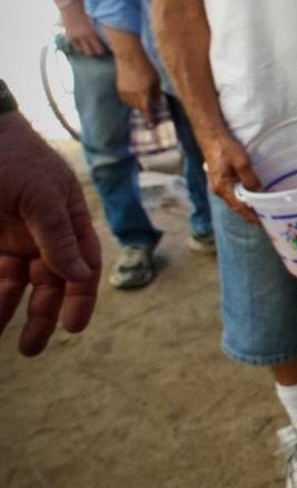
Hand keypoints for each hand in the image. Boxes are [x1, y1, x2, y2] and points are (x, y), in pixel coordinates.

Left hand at [0, 112, 100, 355]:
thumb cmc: (12, 157)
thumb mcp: (40, 195)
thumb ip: (57, 237)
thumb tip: (80, 276)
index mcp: (67, 222)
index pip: (80, 268)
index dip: (79, 298)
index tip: (72, 328)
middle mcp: (41, 236)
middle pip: (46, 284)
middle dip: (40, 317)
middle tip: (31, 349)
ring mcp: (9, 239)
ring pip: (10, 285)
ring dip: (3, 310)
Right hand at [59, 2, 107, 56]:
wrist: (69, 3)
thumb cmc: (85, 7)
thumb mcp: (96, 17)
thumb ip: (101, 26)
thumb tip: (110, 32)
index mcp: (93, 32)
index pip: (100, 49)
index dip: (105, 50)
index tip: (109, 50)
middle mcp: (84, 37)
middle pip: (92, 52)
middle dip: (97, 52)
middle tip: (101, 51)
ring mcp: (76, 37)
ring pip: (83, 51)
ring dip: (88, 50)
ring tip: (92, 48)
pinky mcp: (69, 36)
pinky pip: (75, 47)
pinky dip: (79, 47)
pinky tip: (83, 46)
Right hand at [114, 49, 161, 122]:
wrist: (130, 58)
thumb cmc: (146, 68)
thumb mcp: (157, 80)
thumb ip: (157, 93)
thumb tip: (157, 103)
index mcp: (144, 94)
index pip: (147, 111)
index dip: (150, 119)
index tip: (153, 125)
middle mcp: (133, 95)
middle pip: (139, 108)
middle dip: (145, 108)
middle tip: (151, 104)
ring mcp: (124, 92)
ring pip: (131, 104)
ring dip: (138, 103)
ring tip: (142, 95)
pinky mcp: (119, 89)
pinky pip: (125, 99)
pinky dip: (131, 99)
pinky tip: (134, 93)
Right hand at [200, 131, 261, 223]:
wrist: (211, 136)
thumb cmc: (225, 148)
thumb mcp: (242, 163)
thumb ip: (250, 179)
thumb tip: (259, 192)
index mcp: (223, 188)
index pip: (239, 208)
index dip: (251, 217)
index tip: (262, 224)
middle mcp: (218, 190)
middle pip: (236, 206)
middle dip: (248, 214)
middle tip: (263, 220)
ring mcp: (217, 185)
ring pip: (233, 200)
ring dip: (245, 206)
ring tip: (258, 211)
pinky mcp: (219, 179)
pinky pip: (231, 193)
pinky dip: (241, 198)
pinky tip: (249, 197)